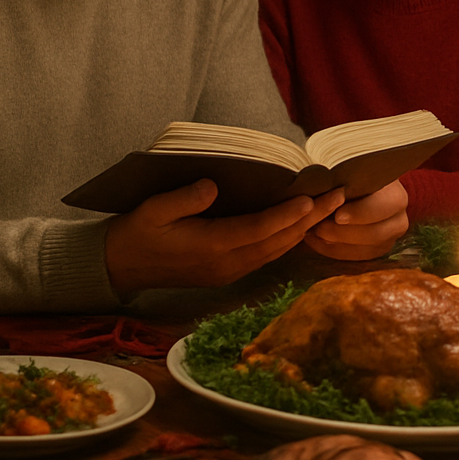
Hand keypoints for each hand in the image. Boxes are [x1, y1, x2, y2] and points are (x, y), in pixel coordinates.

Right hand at [105, 180, 343, 297]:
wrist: (119, 267)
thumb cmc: (136, 233)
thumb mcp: (152, 209)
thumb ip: (183, 199)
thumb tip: (212, 186)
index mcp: (210, 247)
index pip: (259, 230)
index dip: (288, 215)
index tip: (312, 199)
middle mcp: (227, 263)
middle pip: (279, 241)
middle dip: (311, 219)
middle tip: (339, 195)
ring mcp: (230, 271)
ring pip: (278, 250)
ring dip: (305, 229)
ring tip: (331, 205)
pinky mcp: (229, 272)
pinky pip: (268, 255)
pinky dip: (289, 238)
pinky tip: (304, 223)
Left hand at [303, 179, 409, 260]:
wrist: (360, 185)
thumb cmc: (350, 173)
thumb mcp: (348, 168)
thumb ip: (341, 176)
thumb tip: (325, 184)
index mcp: (396, 193)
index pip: (385, 206)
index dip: (361, 213)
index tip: (337, 215)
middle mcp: (399, 217)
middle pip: (375, 234)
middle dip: (343, 233)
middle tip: (318, 227)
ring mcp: (389, 236)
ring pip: (366, 250)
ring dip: (337, 244)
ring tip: (314, 233)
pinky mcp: (377, 249)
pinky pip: (356, 257)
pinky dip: (334, 251)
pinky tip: (316, 241)